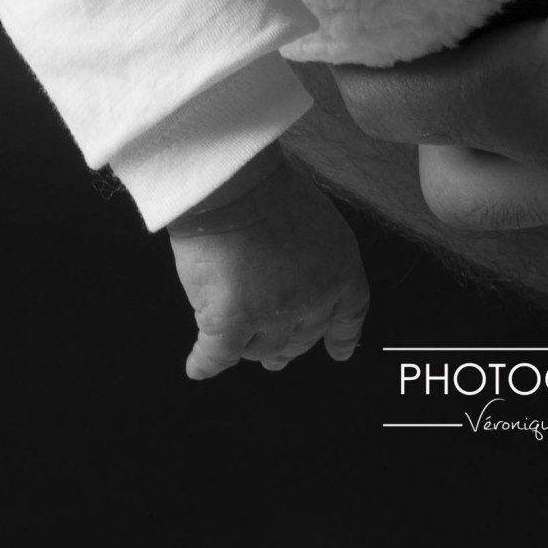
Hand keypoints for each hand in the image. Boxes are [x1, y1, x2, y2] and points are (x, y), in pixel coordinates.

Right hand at [167, 153, 368, 380]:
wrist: (233, 180)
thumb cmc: (267, 180)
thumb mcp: (311, 212)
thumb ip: (309, 248)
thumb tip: (290, 257)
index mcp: (339, 267)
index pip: (349, 312)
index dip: (342, 335)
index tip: (340, 352)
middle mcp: (312, 299)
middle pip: (302, 337)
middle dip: (288, 348)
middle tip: (274, 357)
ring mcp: (272, 315)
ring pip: (260, 346)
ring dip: (248, 347)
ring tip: (236, 346)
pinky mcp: (231, 322)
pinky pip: (217, 353)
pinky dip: (206, 361)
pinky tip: (198, 368)